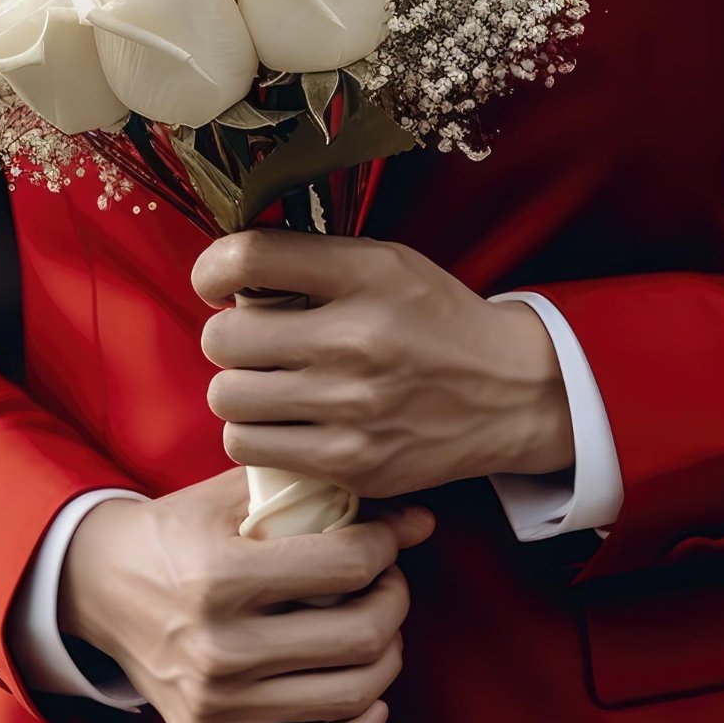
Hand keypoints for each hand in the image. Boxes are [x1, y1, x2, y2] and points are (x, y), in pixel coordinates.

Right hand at [59, 468, 433, 722]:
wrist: (99, 584)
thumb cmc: (177, 530)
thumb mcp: (234, 495)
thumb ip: (320, 496)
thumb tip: (419, 520)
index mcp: (222, 576)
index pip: (347, 565)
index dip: (388, 543)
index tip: (391, 534)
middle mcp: (218, 648)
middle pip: (359, 635)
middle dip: (395, 598)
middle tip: (389, 580)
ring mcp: (212, 703)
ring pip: (347, 697)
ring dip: (386, 656)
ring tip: (379, 626)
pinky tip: (372, 707)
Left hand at [192, 230, 573, 498]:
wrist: (510, 392)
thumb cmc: (435, 320)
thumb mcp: (387, 263)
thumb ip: (312, 259)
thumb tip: (227, 269)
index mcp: (367, 277)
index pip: (250, 258)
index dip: (213, 268)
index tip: (217, 282)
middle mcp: (357, 341)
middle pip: (224, 337)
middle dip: (228, 336)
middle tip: (256, 341)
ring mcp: (353, 410)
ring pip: (229, 398)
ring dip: (239, 389)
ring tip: (270, 382)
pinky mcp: (352, 464)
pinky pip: (251, 448)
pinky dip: (256, 432)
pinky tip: (285, 420)